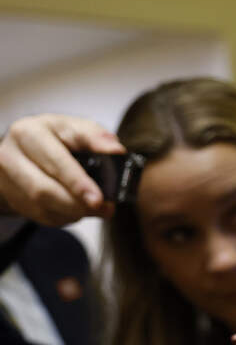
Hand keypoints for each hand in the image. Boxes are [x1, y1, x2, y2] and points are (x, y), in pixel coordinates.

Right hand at [0, 114, 122, 224]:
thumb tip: (116, 150)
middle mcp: (9, 156)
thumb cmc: (57, 135)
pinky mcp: (9, 197)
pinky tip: (77, 211)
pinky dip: (62, 217)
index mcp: (28, 133)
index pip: (54, 161)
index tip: (97, 199)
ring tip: (95, 210)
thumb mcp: (75, 127)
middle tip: (103, 209)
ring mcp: (5, 179)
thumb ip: (96, 137)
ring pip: (38, 206)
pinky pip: (37, 215)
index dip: (77, 182)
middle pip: (41, 190)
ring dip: (71, 213)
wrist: (26, 147)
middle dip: (76, 204)